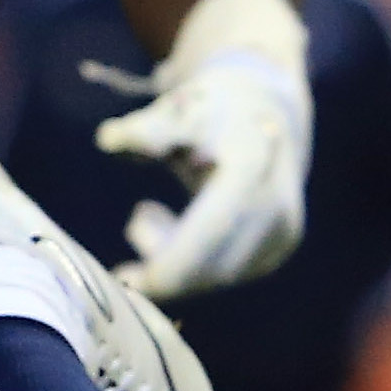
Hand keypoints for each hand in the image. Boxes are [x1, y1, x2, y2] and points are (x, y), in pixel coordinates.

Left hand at [93, 0, 309, 299]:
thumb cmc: (204, 113)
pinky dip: (189, 265)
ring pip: (217, 276)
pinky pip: (227, 273)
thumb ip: (141, 131)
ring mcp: (283, 228)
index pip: (210, 230)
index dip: (168, 263)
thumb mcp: (172, 113)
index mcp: (252, 165)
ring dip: (172, 263)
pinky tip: (169, 228)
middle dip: (163, 276)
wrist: (265, 112)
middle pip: (214, 266)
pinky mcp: (278, 246)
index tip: (124, 279)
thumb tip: (107, 138)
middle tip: (122, 273)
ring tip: (145, 216)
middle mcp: (277, 201)